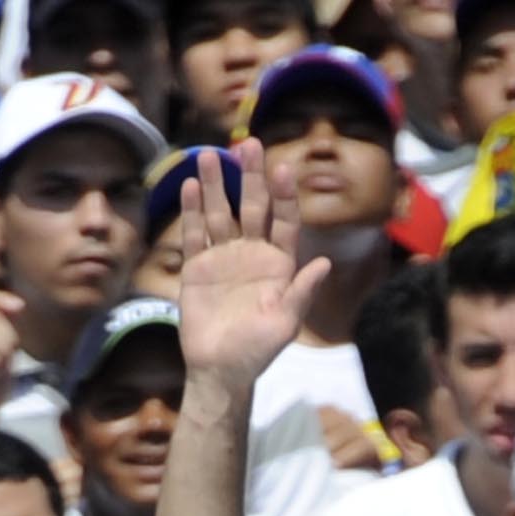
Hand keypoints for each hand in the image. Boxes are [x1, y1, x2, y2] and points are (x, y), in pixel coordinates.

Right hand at [173, 136, 330, 393]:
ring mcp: (223, 258)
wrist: (219, 370)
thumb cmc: (258, 351)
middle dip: (250, 177)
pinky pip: (194, 234)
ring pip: (219, 213)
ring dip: (214, 185)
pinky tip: (188, 185)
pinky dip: (190, 210)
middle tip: (248, 145)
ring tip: (208, 154)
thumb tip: (326, 264)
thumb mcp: (285, 323)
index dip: (285, 197)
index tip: (283, 169)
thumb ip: (302, 292)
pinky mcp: (196, 268)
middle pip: (252, 207)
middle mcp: (252, 254)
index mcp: (279, 265)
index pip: (285, 222)